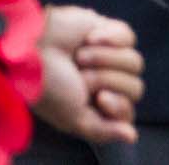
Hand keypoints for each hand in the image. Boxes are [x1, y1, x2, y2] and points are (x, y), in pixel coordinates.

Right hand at [33, 5, 142, 143]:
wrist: (32, 47)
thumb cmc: (48, 86)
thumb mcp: (72, 117)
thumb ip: (103, 130)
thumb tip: (132, 136)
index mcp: (97, 107)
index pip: (128, 113)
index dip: (118, 106)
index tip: (99, 97)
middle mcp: (108, 83)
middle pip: (136, 88)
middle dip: (106, 80)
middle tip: (80, 74)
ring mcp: (110, 57)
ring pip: (135, 62)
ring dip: (104, 58)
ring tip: (80, 55)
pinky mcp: (109, 32)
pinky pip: (128, 37)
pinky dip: (109, 38)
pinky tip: (88, 38)